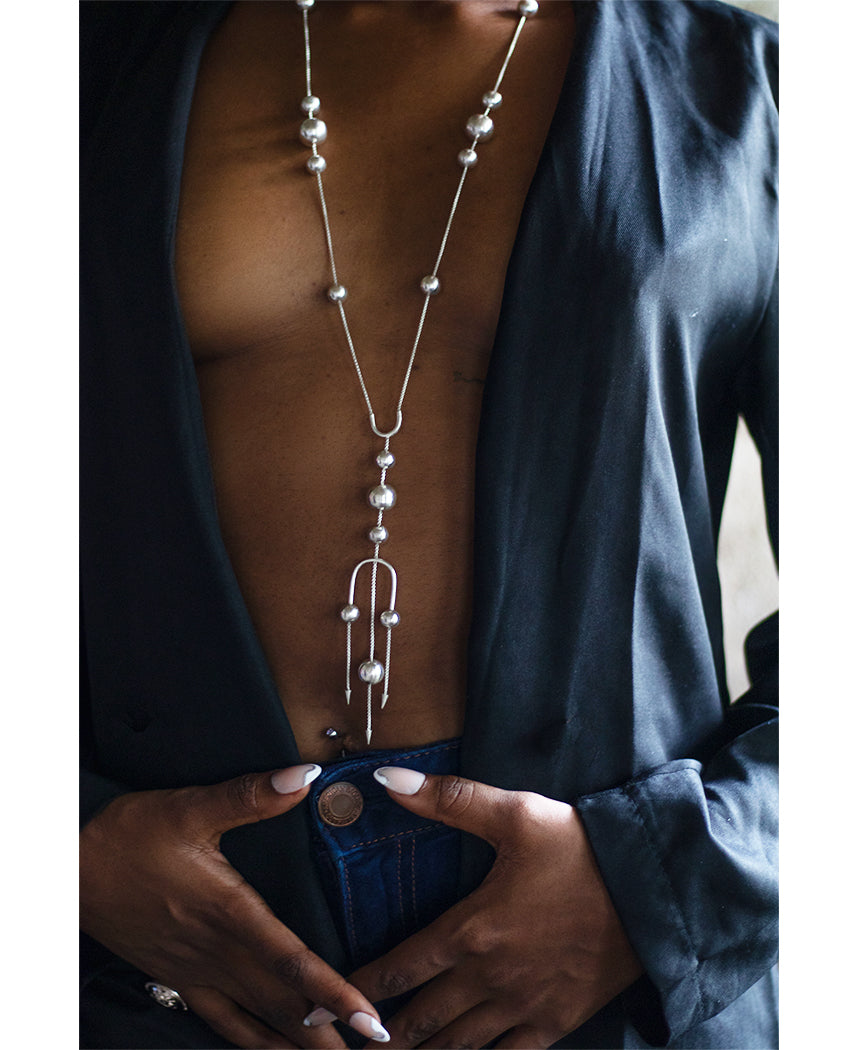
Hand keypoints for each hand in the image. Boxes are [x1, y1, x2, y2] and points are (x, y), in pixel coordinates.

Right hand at [80, 765, 389, 1048]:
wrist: (70, 866)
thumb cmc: (130, 835)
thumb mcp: (191, 807)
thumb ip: (252, 795)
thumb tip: (305, 776)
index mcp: (228, 912)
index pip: (291, 961)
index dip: (333, 992)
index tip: (368, 1019)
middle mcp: (217, 950)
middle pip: (282, 1003)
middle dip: (327, 1033)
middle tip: (374, 1049)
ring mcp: (197, 969)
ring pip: (257, 1018)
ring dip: (297, 1042)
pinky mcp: (179, 975)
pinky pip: (222, 1019)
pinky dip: (253, 1039)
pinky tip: (273, 1049)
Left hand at [347, 769, 642, 1048]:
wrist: (649, 890)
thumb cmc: (578, 849)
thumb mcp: (513, 814)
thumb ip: (446, 799)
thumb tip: (383, 780)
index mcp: (471, 929)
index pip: (400, 966)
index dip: (359, 986)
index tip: (324, 1002)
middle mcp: (489, 978)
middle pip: (420, 1019)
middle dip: (381, 1037)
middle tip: (347, 1045)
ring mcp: (523, 1007)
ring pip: (457, 1047)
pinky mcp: (556, 1023)